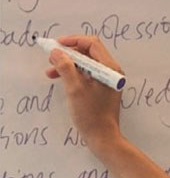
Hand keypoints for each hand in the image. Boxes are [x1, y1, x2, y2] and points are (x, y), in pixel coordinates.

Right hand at [45, 35, 123, 150]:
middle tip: (51, 59)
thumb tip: (57, 52)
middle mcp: (111, 71)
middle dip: (69, 53)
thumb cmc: (91, 115)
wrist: (103, 137)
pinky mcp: (102, 87)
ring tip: (50, 72)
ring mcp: (107, 79)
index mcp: (110, 68)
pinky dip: (73, 74)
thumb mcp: (75, 89)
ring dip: (68, 64)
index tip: (56, 45)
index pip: (92, 44)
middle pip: (89, 52)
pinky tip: (60, 79)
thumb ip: (66, 68)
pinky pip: (87, 74)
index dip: (73, 41)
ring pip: (86, 63)